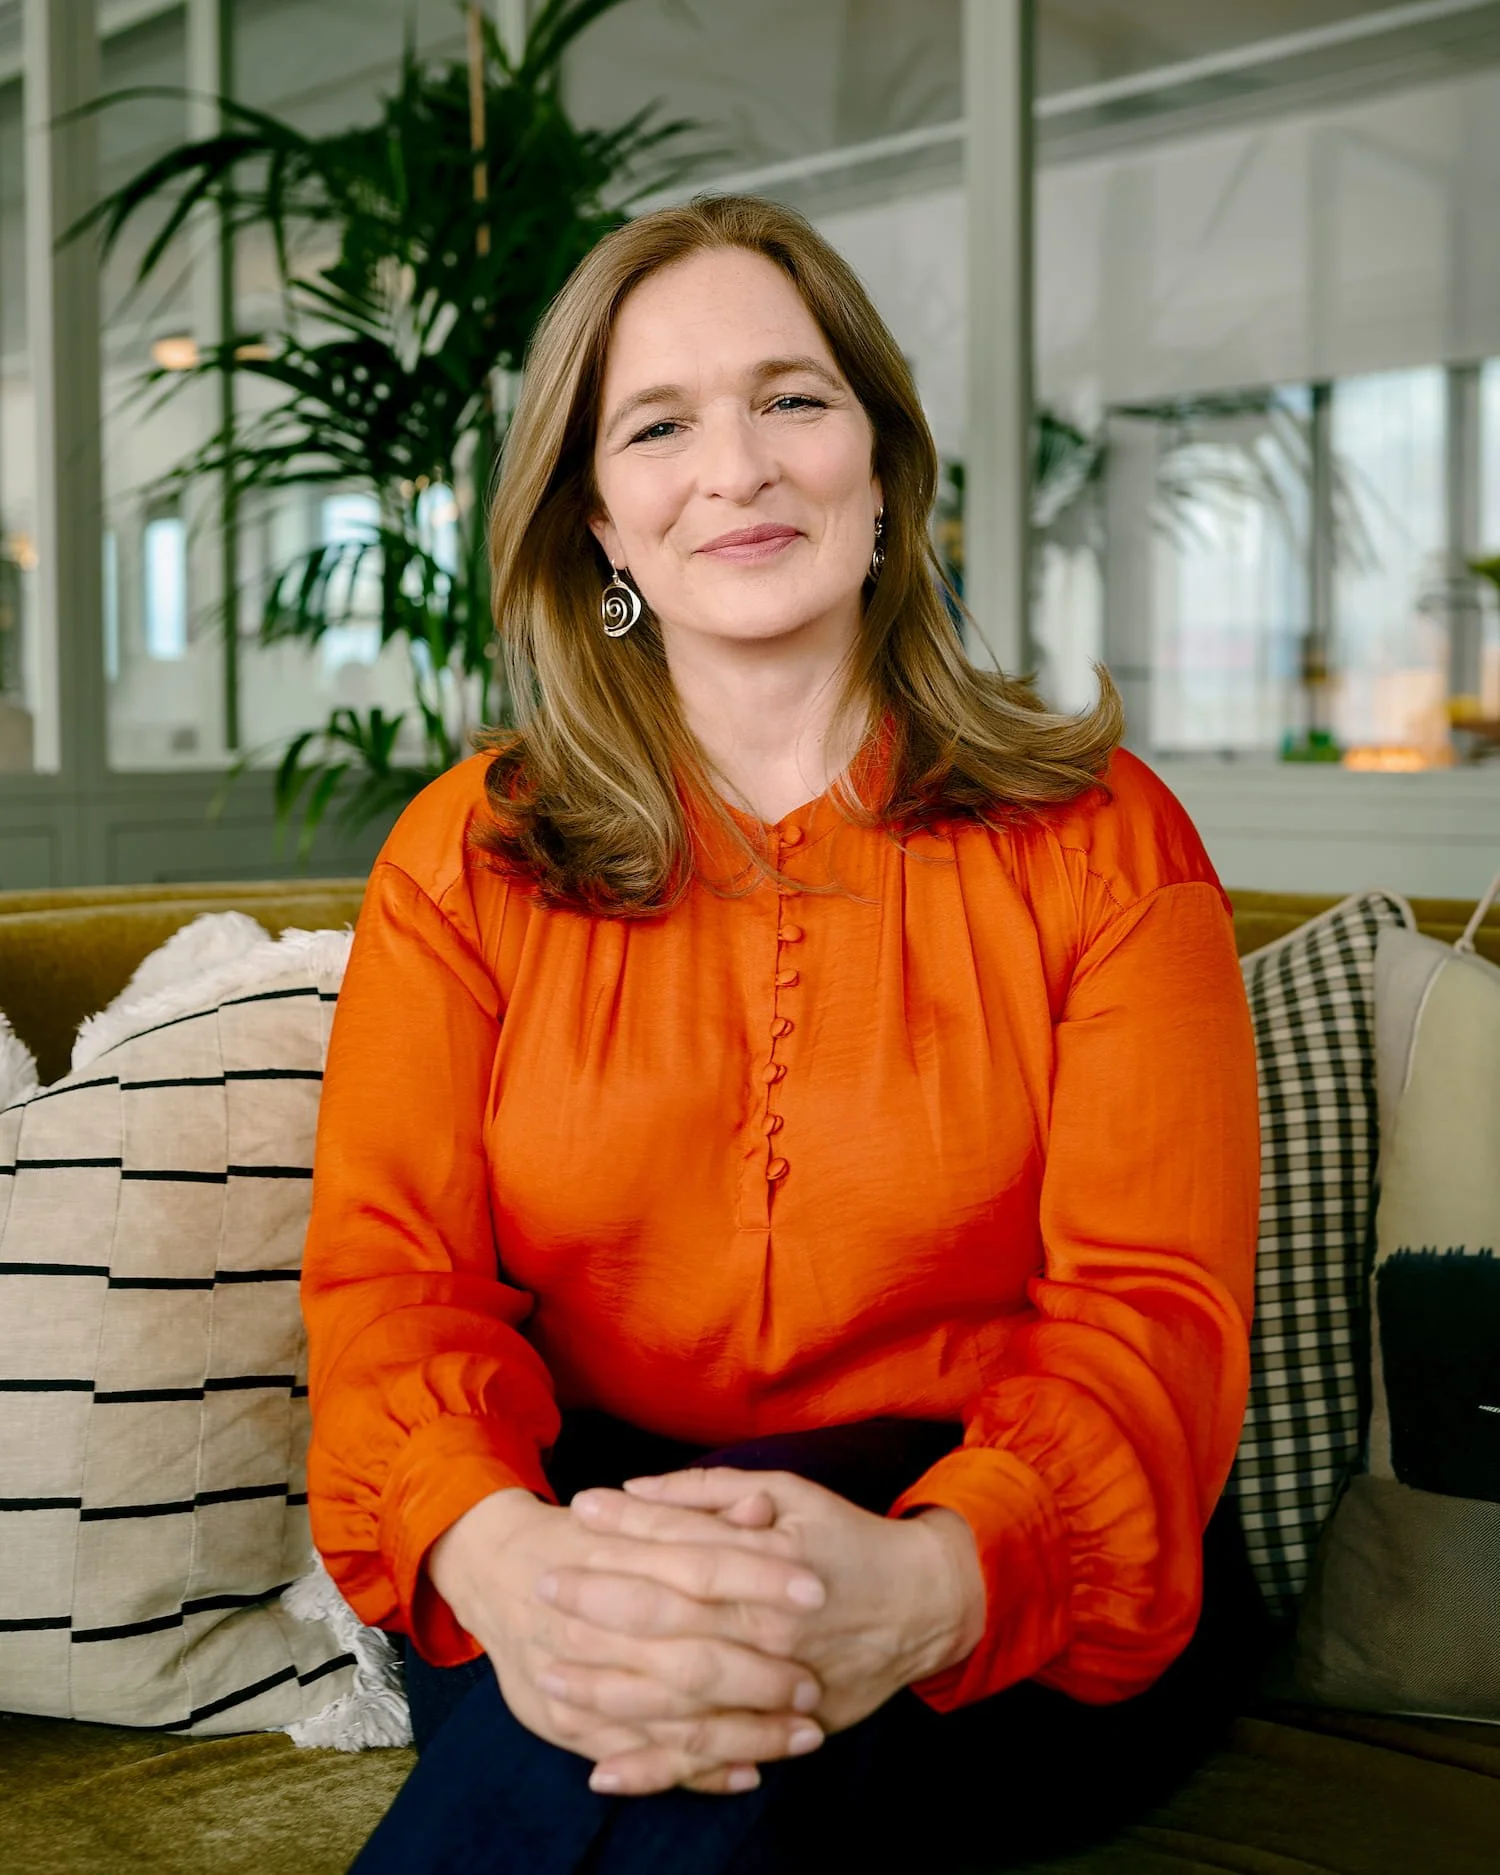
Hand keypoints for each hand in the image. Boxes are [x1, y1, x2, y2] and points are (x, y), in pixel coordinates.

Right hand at [425, 1487, 829, 1794]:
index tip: (815, 1589)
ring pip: (671, 1717)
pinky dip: (694, 1770)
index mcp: (613, 1555)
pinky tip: (747, 1773)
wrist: (490, 1565)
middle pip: (689, 1654)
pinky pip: (639, 1757)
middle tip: (811, 1683)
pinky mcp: (568, 1725)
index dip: (759, 1576)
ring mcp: (576, 1681)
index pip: (700, 1563)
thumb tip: (761, 1509)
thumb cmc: (577, 1535)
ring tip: (802, 1733)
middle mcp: (592, 1621)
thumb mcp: (635, 1510)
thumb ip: (701, 1507)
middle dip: (757, 1674)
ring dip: (741, 1730)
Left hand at [566, 1469, 984, 1742]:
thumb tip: (640, 1489)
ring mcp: (769, 1684)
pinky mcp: (777, 1727)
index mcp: (766, 1561)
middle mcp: (764, 1625)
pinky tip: (602, 1770)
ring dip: (609, 1687)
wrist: (920, 1607)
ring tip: (549, 1672)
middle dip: (600, 1603)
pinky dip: (654, 1768)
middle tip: (542, 1587)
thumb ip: (713, 1493)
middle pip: (670, 1617)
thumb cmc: (846, 1539)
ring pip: (679, 1694)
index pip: (683, 1541)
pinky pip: (707, 1756)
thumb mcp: (790, 1492)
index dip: (628, 1525)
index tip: (577, 1511)